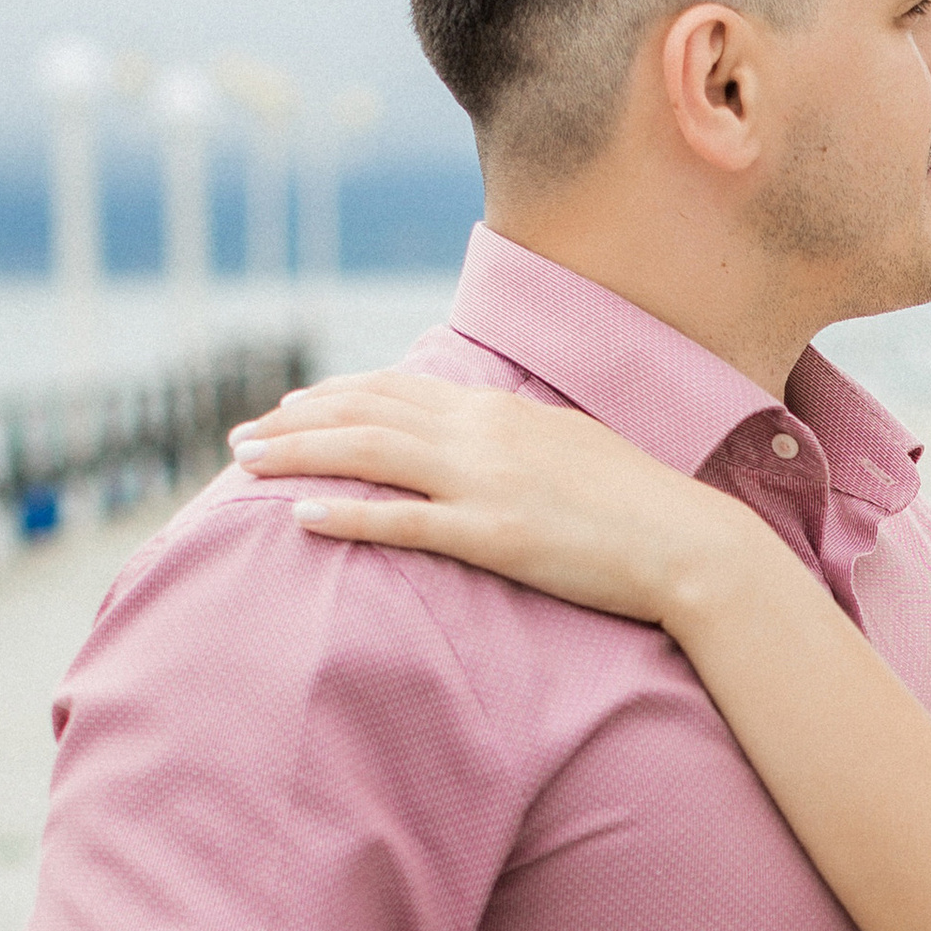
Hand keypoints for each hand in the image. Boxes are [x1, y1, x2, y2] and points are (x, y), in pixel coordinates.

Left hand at [228, 373, 765, 625]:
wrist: (687, 541)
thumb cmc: (637, 504)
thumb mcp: (570, 448)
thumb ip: (518, 438)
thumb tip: (484, 437)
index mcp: (500, 411)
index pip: (397, 390)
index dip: (335, 396)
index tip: (291, 406)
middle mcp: (482, 434)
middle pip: (367, 414)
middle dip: (295, 421)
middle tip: (242, 437)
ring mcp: (485, 483)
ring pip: (369, 455)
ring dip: (300, 456)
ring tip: (248, 465)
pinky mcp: (492, 535)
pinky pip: (402, 522)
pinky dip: (346, 516)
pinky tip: (299, 518)